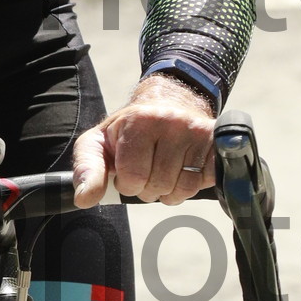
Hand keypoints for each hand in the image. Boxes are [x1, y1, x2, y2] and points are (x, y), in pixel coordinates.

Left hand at [73, 73, 216, 206]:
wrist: (168, 102)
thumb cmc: (129, 129)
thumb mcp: (98, 143)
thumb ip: (87, 170)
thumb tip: (84, 198)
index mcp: (138, 122)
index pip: (132, 178)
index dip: (128, 183)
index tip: (129, 169)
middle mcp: (170, 122)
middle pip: (158, 186)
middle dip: (149, 188)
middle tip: (148, 169)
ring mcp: (196, 131)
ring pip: (182, 189)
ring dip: (171, 190)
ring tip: (165, 169)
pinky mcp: (216, 140)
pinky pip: (204, 182)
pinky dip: (193, 184)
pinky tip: (185, 167)